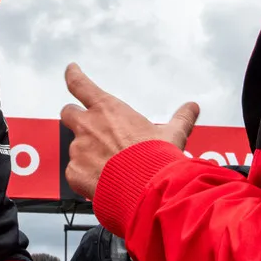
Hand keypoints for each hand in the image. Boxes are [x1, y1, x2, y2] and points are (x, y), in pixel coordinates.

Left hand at [59, 63, 198, 199]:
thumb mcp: (172, 135)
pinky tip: (103, 183)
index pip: (80, 84)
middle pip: (68, 112)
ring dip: (86, 153)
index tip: (71, 70)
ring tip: (110, 167)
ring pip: (75, 147)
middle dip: (75, 117)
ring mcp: (78, 149)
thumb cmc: (157, 160)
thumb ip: (181, 119)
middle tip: (90, 129)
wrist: (146, 191)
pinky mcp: (74, 172)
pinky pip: (75, 172)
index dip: (73, 75)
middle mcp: (88, 126)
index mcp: (108, 110)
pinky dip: (86, 176)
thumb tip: (192, 108)